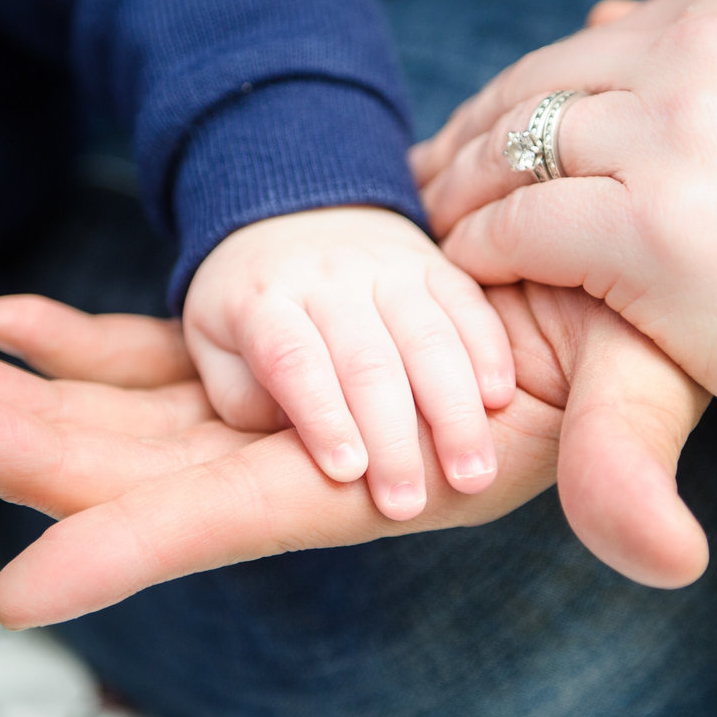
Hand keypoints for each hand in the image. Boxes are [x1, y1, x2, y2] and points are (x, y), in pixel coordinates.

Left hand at [0, 289, 710, 627]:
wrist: (612, 254)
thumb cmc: (641, 326)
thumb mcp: (641, 379)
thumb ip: (629, 461)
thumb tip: (666, 556)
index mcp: (383, 478)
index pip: (237, 522)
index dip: (131, 551)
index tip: (16, 593)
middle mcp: (316, 454)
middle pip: (149, 470)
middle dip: (33, 449)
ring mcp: (285, 398)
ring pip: (137, 412)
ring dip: (35, 396)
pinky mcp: (277, 340)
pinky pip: (164, 346)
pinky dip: (87, 335)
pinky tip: (10, 315)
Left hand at [183, 206, 514, 519]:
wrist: (295, 211)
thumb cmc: (253, 305)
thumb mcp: (216, 344)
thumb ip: (243, 398)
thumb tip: (292, 440)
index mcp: (264, 302)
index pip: (294, 360)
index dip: (322, 416)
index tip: (347, 474)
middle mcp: (328, 279)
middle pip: (367, 360)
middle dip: (394, 438)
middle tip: (410, 505)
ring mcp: (386, 266)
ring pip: (427, 335)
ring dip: (454, 409)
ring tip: (472, 472)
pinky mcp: (433, 262)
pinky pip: (467, 303)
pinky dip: (488, 350)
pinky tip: (500, 401)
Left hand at [414, 0, 716, 469]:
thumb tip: (608, 20)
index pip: (598, 41)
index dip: (534, 93)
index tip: (493, 129)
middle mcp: (705, 48)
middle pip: (543, 87)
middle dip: (479, 134)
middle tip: (434, 172)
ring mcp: (675, 135)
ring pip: (518, 152)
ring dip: (464, 190)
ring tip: (438, 222)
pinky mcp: (653, 232)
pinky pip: (521, 229)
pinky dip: (480, 247)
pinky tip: (466, 267)